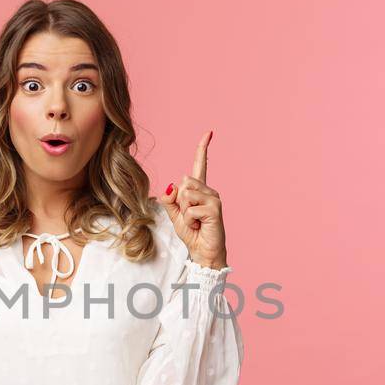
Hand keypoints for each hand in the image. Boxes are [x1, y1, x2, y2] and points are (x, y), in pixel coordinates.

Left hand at [159, 131, 227, 268]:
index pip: (200, 164)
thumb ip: (170, 199)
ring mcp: (214, 198)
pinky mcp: (215, 209)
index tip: (209, 132)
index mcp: (199, 189)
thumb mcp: (174, 214)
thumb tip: (171, 187)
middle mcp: (209, 190)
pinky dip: (189, 220)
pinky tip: (199, 226)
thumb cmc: (192, 233)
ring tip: (195, 221)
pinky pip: (190, 209)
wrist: (202, 251)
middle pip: (184, 181)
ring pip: (186, 194)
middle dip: (180, 201)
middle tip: (189, 216)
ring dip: (184, 212)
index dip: (202, 148)